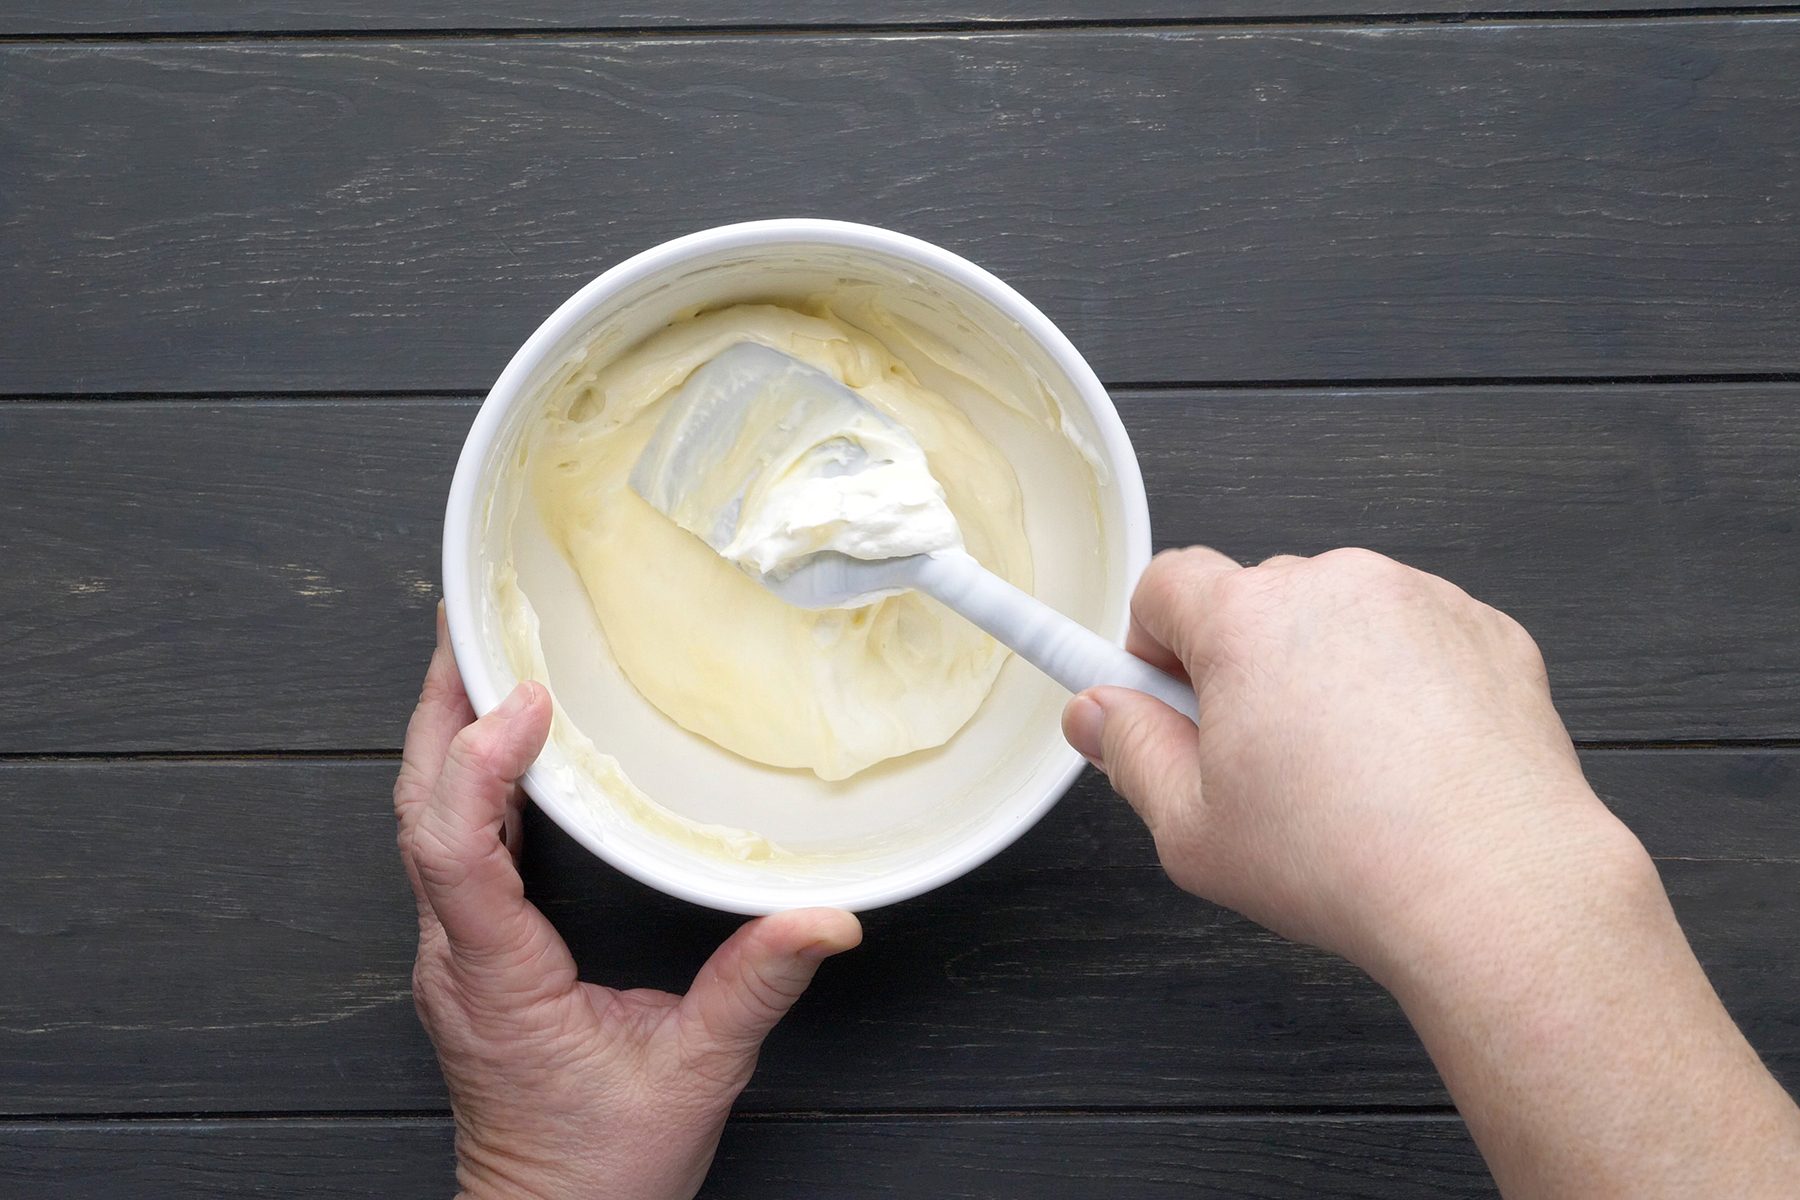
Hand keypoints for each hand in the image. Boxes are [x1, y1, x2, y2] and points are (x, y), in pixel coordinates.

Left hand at [394, 608, 861, 1199]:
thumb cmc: (601, 1170)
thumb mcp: (696, 1075)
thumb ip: (758, 986)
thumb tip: (826, 920)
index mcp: (495, 979)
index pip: (456, 851)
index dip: (480, 764)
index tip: (526, 699)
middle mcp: (456, 958)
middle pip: (420, 812)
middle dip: (442, 709)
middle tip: (472, 620)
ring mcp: (456, 956)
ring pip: (426, 823)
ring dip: (449, 735)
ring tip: (482, 654)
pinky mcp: (472, 957)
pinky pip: (453, 847)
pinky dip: (471, 779)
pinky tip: (504, 743)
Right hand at [1066, 548, 1799, 1197]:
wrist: (1496, 888)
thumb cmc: (1347, 861)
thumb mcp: (1190, 829)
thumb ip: (1127, 753)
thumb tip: (1096, 713)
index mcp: (1247, 619)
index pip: (1165, 583)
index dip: (1150, 643)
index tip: (1157, 694)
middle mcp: (1335, 585)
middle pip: (1254, 599)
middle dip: (1241, 664)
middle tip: (1253, 757)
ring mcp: (1420, 601)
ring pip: (1339, 618)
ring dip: (1325, 670)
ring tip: (1346, 773)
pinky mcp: (1487, 632)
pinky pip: (1416, 638)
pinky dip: (1404, 683)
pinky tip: (1410, 764)